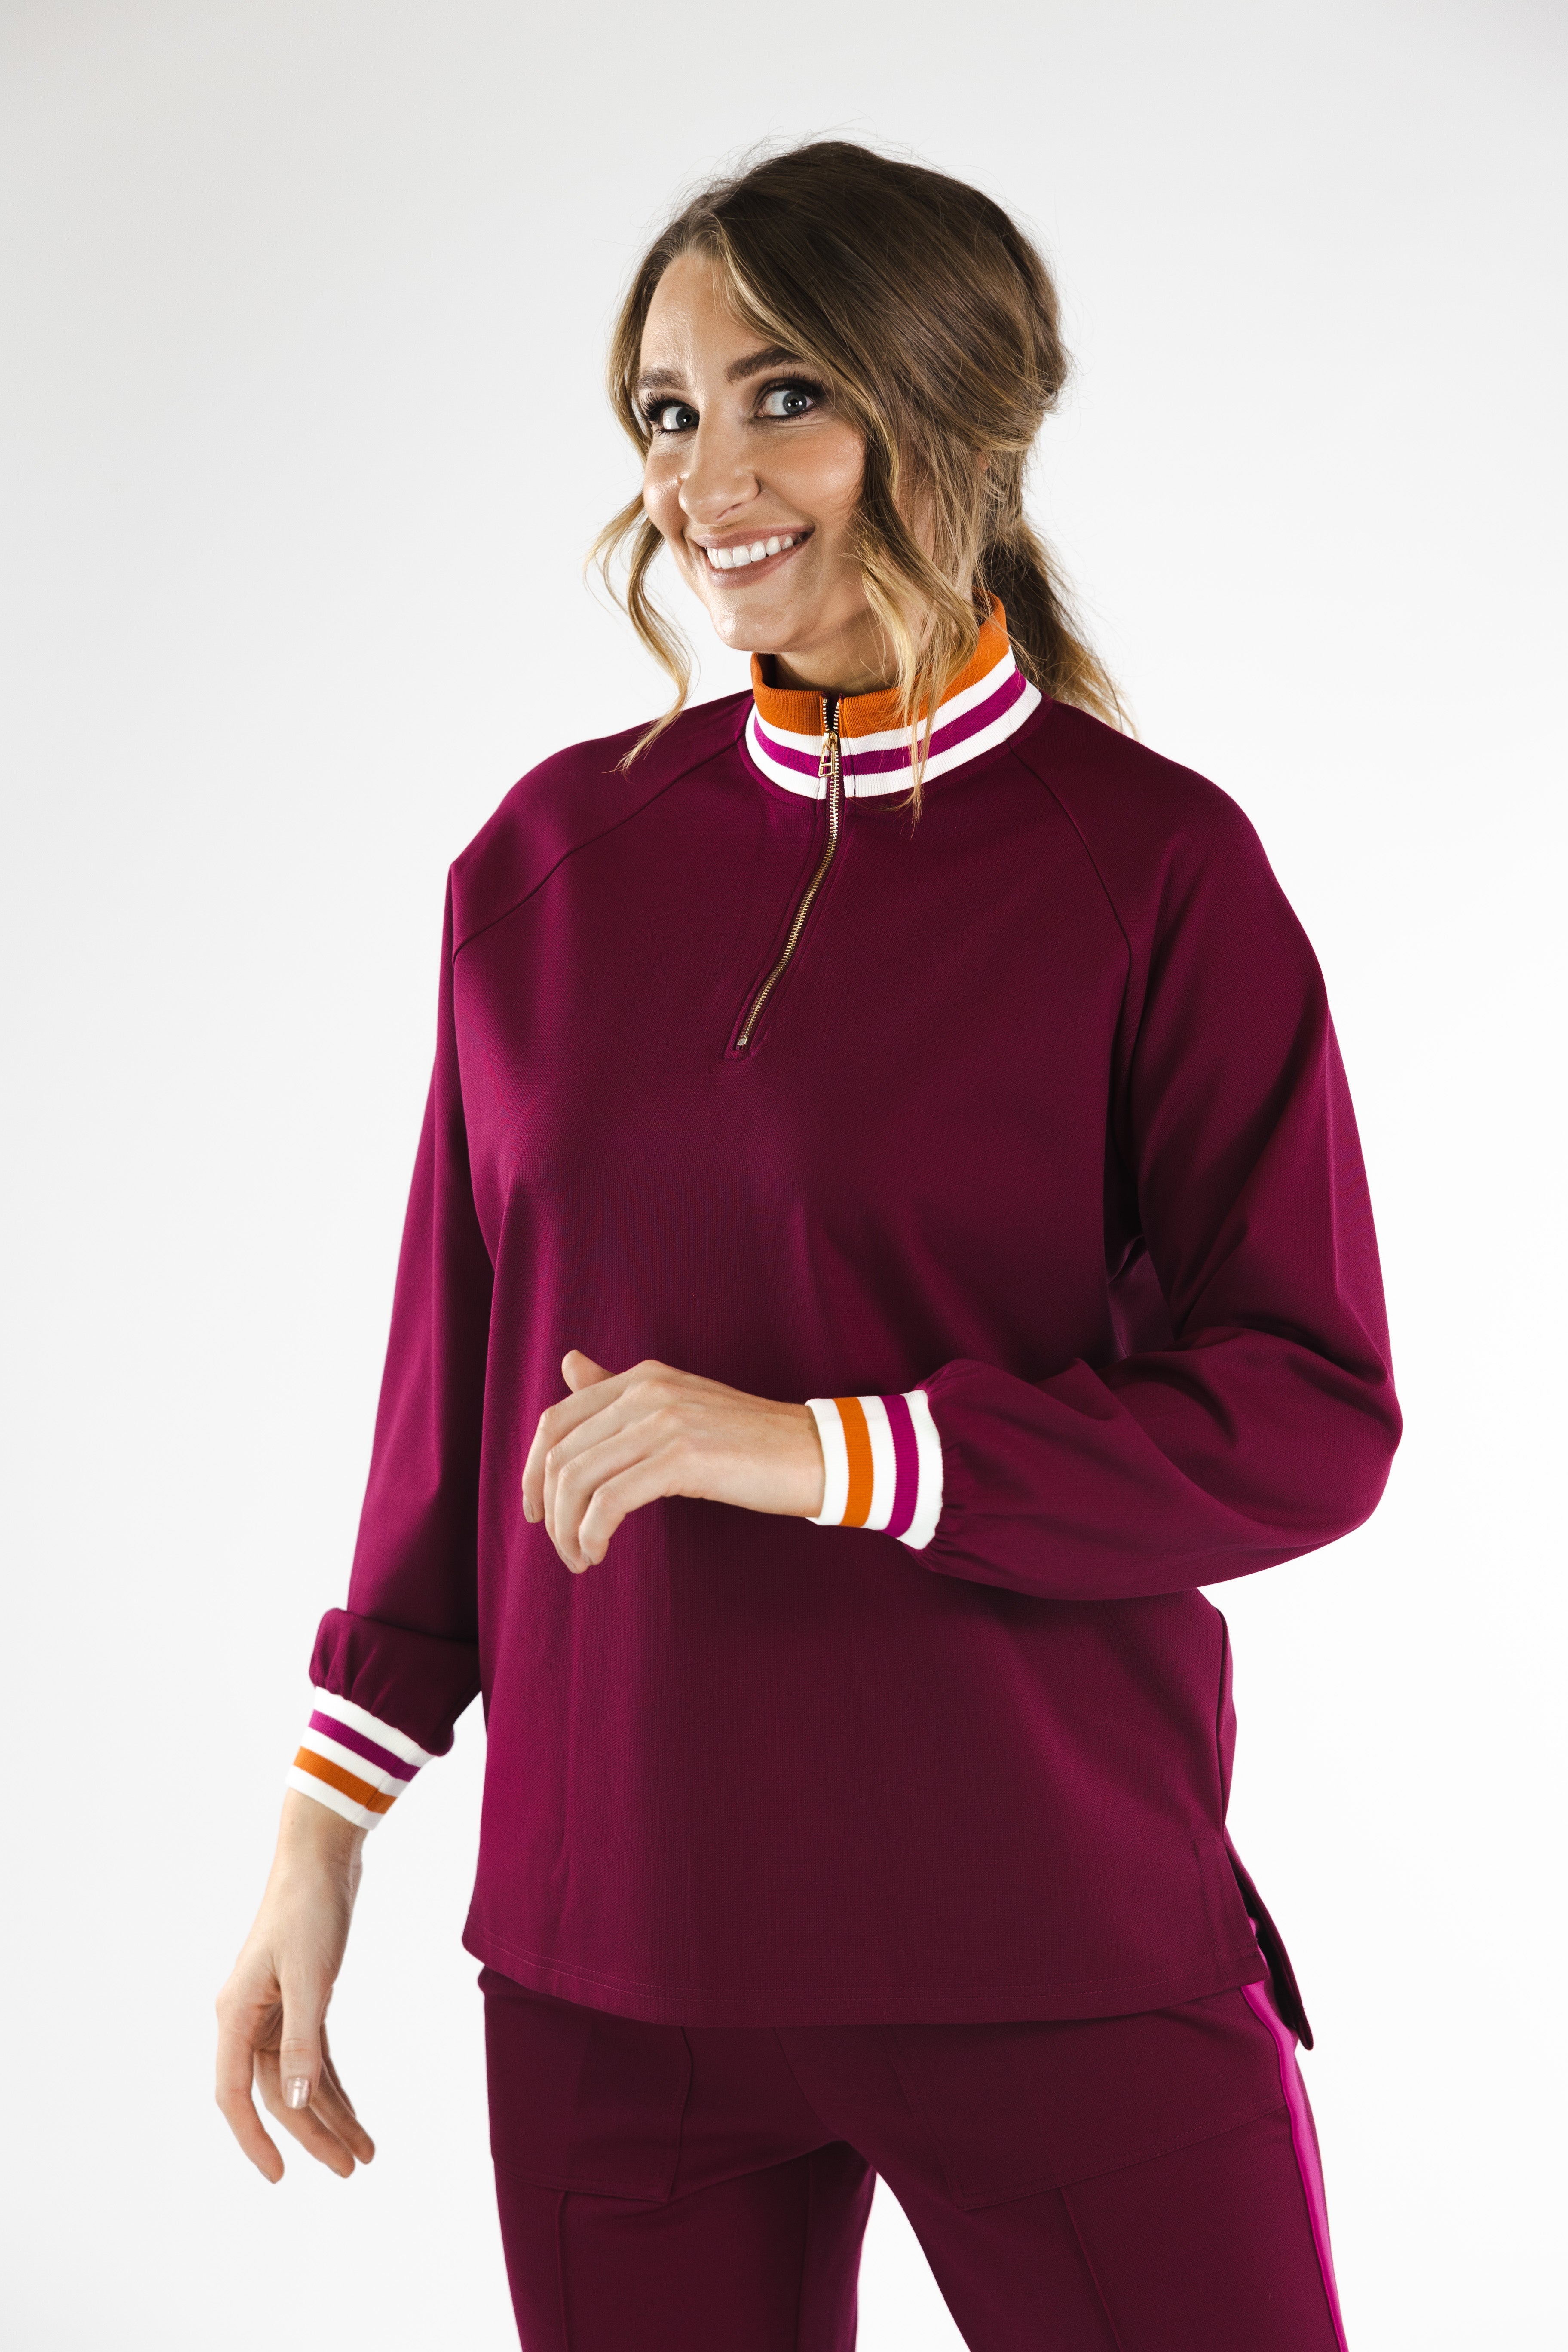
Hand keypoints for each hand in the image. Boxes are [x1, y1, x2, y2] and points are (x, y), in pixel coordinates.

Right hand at [215, 1790, 374, 2182]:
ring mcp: (273, 2011)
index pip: (234, 2094)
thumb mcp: (309, 1978)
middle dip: (313, 2134)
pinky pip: (313, 2057)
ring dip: (330, 2114)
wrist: (321, 1856)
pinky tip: (353, 2110)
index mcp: (236, 2015)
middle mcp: (248, 2019)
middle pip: (275, 2093)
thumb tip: (293, 2103)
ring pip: (297, 2079)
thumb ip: (300, 2043)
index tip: (281, 2175)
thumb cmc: (309, 1909)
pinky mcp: (300, 2000)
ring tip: (365, 2151)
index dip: (254, 2139)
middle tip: (352, 2168)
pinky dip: (333, 2084)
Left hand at [522, 1350, 826, 1571]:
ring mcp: (663, 1421)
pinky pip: (609, 1501)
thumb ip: (618, 1390)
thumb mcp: (677, 1404)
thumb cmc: (746, 1441)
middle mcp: (646, 1390)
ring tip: (581, 1557)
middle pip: (559, 1454)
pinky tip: (598, 1551)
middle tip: (561, 1545)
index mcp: (641, 1378)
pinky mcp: (681, 1457)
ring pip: (577, 1479)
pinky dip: (592, 1533)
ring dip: (568, 1529)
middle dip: (549, 1508)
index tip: (538, 1510)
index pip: (556, 1420)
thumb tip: (570, 1364)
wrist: (813, 1452)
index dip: (532, 1470)